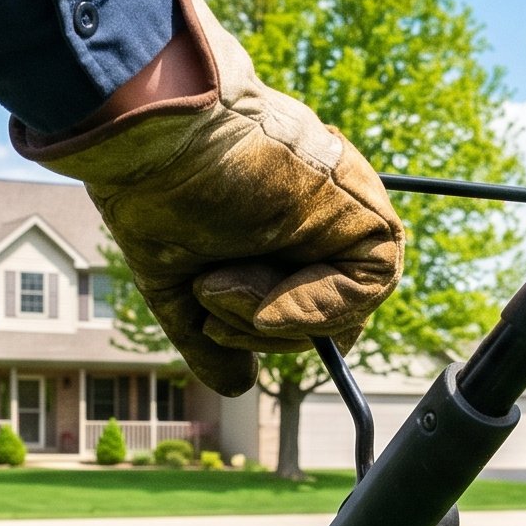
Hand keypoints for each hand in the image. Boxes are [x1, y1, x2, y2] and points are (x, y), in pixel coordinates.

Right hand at [12, 0, 402, 395]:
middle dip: (266, 331)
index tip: (208, 306)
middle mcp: (320, 224)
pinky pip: (371, 284)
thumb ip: (210, 334)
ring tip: (219, 281)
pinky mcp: (364, 209)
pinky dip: (314, 305)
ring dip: (278, 320)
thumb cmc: (155, 195)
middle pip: (330, 322)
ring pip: (349, 313)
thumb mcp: (178, 283)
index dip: (261, 329)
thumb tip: (238, 387)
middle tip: (212, 294)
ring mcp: (343, 215)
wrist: (154, 138)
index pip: (303, 311)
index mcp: (280, 232)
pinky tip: (257, 287)